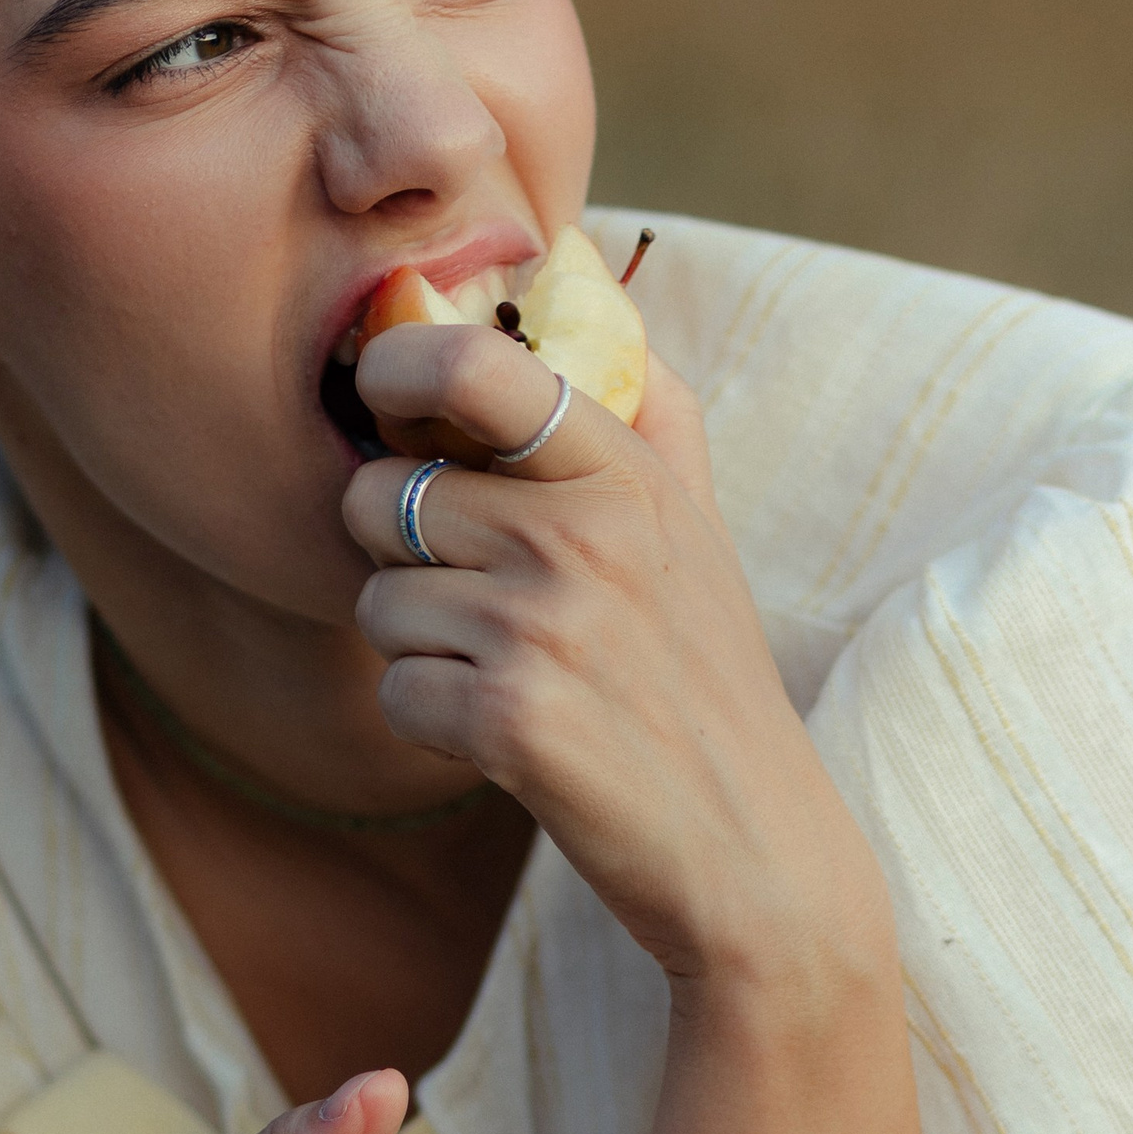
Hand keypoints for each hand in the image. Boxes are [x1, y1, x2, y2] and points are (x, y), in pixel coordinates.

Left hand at [345, 325, 883, 987]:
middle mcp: (585, 532)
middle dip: (400, 556)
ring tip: (513, 682)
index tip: (383, 394)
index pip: (472, 365)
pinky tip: (508, 742)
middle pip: (382, 496)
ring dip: (420, 654)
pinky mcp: (510, 716)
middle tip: (480, 605)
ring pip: (377, 603)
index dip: (395, 369)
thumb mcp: (700, 535)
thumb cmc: (708, 690)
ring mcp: (545, 623)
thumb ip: (650, 416)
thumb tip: (593, 278)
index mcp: (628, 472)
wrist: (756, 855)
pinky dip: (433, 727)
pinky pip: (394, 692)